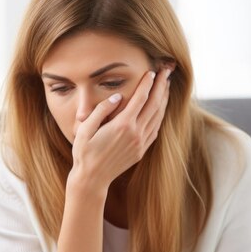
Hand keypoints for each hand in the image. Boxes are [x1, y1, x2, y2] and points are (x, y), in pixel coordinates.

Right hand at [70, 68, 170, 192]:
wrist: (92, 179)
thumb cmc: (84, 153)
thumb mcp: (85, 129)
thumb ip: (101, 111)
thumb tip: (117, 97)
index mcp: (122, 125)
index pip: (140, 98)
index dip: (147, 83)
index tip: (152, 72)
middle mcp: (135, 134)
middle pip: (154, 105)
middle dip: (161, 87)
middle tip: (166, 73)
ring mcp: (140, 144)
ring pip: (158, 118)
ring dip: (164, 101)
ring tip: (166, 88)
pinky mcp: (140, 152)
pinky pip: (154, 131)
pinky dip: (159, 118)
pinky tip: (160, 110)